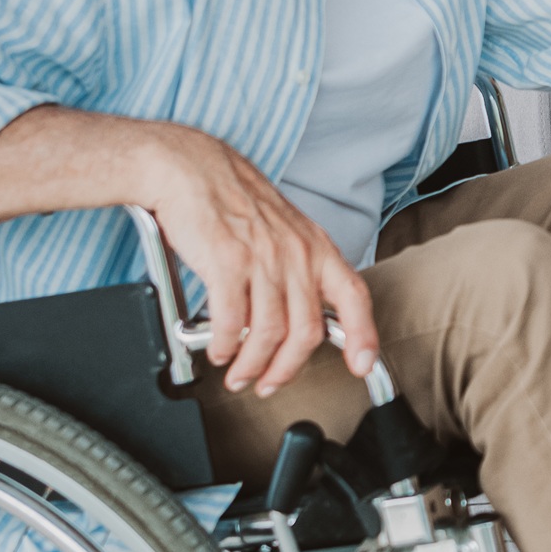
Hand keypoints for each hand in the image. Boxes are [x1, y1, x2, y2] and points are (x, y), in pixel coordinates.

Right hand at [138, 125, 377, 395]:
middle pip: (307, 331)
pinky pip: (232, 321)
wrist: (187, 168)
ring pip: (270, 333)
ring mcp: (263, 258)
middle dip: (287, 369)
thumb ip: (294, 270)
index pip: (354, 296)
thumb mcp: (281, 229)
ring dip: (253, 365)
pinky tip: (219, 352)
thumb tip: (292, 317)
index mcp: (315, 246)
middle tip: (269, 384)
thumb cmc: (229, 198)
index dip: (363, 335)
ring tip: (239, 375)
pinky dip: (225, 346)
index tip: (362, 365)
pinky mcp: (227, 263)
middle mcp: (295, 254)